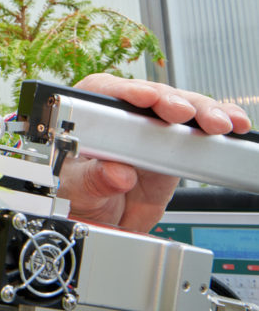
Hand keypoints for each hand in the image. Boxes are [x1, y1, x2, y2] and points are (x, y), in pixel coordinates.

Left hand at [57, 73, 250, 231]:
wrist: (101, 218)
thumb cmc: (79, 193)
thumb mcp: (77, 188)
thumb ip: (94, 179)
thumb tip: (116, 173)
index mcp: (89, 114)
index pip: (106, 91)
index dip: (126, 92)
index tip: (144, 98)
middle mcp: (123, 113)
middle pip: (149, 94)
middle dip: (169, 101)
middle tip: (181, 112)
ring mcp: (152, 127)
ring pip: (180, 106)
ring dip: (201, 112)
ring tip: (216, 122)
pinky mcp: (176, 144)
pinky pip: (200, 127)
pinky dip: (219, 122)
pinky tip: (233, 124)